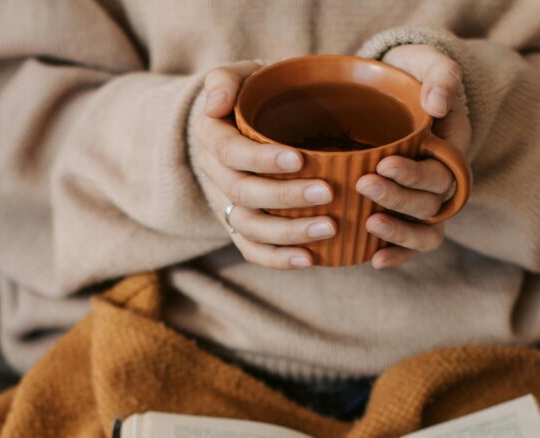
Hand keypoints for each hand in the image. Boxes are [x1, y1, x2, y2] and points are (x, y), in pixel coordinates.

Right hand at [194, 61, 336, 269]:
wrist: (248, 122)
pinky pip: (253, 250)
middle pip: (243, 193)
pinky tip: (310, 259)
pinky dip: (279, 259)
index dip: (262, 159)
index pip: (230, 152)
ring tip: (328, 228)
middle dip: (285, 196)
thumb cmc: (254, 95)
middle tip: (327, 193)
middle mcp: (215, 174)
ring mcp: (226, 204)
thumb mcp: (240, 75)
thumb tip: (216, 104)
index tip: (299, 159)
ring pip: (249, 227)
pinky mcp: (241, 227)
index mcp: (212, 136)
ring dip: (288, 232)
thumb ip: (226, 80)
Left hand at [358, 45, 472, 268]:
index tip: (384, 163)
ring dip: (400, 232)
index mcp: (452, 148)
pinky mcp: (404, 215)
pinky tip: (373, 260)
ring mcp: (424, 201)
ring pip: (426, 231)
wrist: (389, 93)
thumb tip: (439, 104)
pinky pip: (410, 246)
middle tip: (364, 184)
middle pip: (431, 202)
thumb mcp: (426, 63)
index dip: (416, 174)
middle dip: (398, 198)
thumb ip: (440, 75)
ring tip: (369, 224)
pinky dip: (396, 255)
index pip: (443, 171)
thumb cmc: (408, 76)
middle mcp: (442, 181)